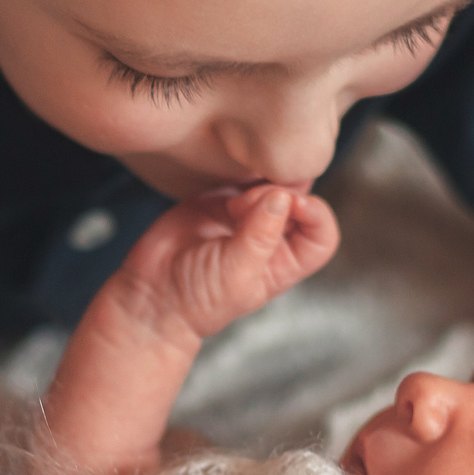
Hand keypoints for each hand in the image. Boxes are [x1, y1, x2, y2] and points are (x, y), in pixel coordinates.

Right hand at [111, 185, 338, 344]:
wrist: (151, 296)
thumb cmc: (198, 300)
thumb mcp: (237, 273)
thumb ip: (260, 235)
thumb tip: (283, 196)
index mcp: (284, 262)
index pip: (322, 234)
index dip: (316, 214)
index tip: (293, 205)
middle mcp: (269, 237)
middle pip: (299, 201)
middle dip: (285, 192)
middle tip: (256, 200)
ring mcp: (243, 216)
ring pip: (270, 184)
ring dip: (260, 184)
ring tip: (234, 204)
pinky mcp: (216, 200)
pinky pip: (238, 177)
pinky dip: (238, 174)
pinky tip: (224, 192)